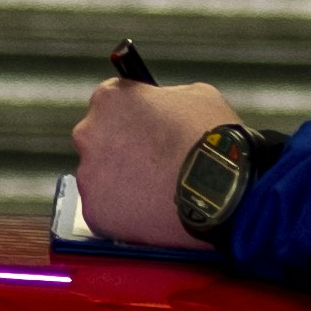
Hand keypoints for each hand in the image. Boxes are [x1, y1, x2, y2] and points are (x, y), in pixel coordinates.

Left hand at [66, 75, 233, 248]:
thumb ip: (164, 99)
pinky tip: (150, 212)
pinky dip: (123, 214)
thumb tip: (160, 107)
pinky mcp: (96, 212)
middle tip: (152, 165)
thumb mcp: (195, 96)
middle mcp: (89, 134)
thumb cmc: (211, 139)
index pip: (109, 105)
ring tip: (156, 192)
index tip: (146, 132)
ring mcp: (89, 177)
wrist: (222, 190)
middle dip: (121, 152)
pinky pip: (105, 212)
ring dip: (121, 184)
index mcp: (110, 99)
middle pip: (99, 142)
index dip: (131, 119)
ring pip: (100, 179)